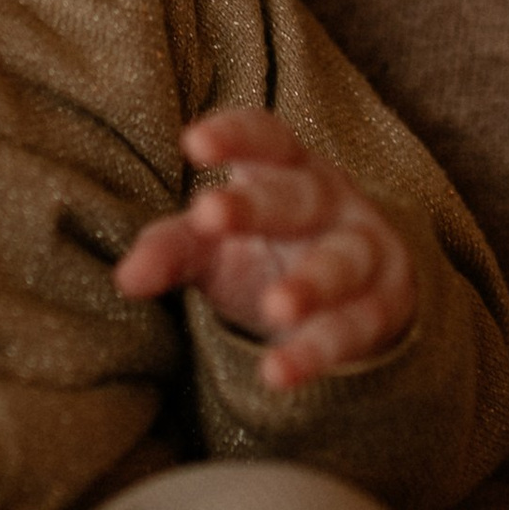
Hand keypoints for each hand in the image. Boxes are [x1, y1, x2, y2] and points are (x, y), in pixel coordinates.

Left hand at [116, 108, 416, 390]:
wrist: (356, 293)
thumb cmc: (268, 250)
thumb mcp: (215, 246)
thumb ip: (172, 250)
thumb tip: (126, 279)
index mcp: (286, 169)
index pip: (266, 139)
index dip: (234, 136)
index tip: (193, 143)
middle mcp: (331, 201)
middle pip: (296, 196)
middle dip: (255, 206)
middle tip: (207, 214)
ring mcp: (364, 251)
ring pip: (340, 264)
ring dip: (310, 286)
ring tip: (276, 309)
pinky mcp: (382, 307)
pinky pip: (350, 330)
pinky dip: (314, 353)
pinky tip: (278, 373)